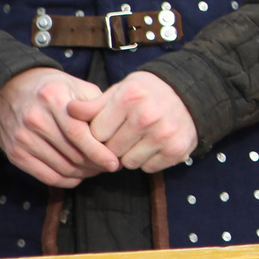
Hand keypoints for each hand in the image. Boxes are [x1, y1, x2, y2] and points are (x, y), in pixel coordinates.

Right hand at [0, 67, 117, 186]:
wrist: (10, 89)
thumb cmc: (52, 88)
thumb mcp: (76, 86)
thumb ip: (96, 106)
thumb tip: (117, 132)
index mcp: (53, 98)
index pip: (78, 133)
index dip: (98, 152)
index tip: (115, 162)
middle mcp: (35, 119)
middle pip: (72, 153)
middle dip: (95, 164)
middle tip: (110, 167)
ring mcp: (22, 138)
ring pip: (61, 167)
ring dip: (83, 174)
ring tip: (97, 170)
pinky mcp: (15, 154)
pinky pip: (46, 176)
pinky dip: (66, 180)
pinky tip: (78, 175)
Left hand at [76, 71, 199, 172]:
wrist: (189, 95)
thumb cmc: (146, 93)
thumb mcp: (120, 90)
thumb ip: (94, 105)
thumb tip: (68, 111)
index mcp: (129, 98)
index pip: (96, 133)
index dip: (98, 133)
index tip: (107, 127)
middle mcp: (147, 116)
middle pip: (111, 150)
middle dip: (113, 146)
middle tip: (123, 134)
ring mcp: (163, 134)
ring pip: (128, 163)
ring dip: (129, 155)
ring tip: (138, 139)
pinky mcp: (176, 149)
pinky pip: (147, 168)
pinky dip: (148, 160)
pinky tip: (153, 145)